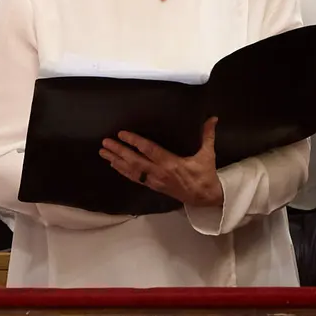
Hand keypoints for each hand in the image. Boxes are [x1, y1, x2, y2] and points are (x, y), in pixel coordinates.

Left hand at [100, 117, 223, 206]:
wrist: (204, 197)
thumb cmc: (205, 175)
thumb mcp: (207, 155)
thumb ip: (207, 135)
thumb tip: (212, 118)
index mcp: (171, 163)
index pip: (149, 150)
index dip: (135, 142)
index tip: (122, 134)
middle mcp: (159, 172)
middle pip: (135, 161)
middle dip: (118, 151)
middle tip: (105, 143)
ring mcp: (155, 181)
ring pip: (132, 171)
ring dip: (116, 161)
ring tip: (103, 153)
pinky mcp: (153, 186)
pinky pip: (135, 178)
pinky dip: (123, 171)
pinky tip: (114, 165)